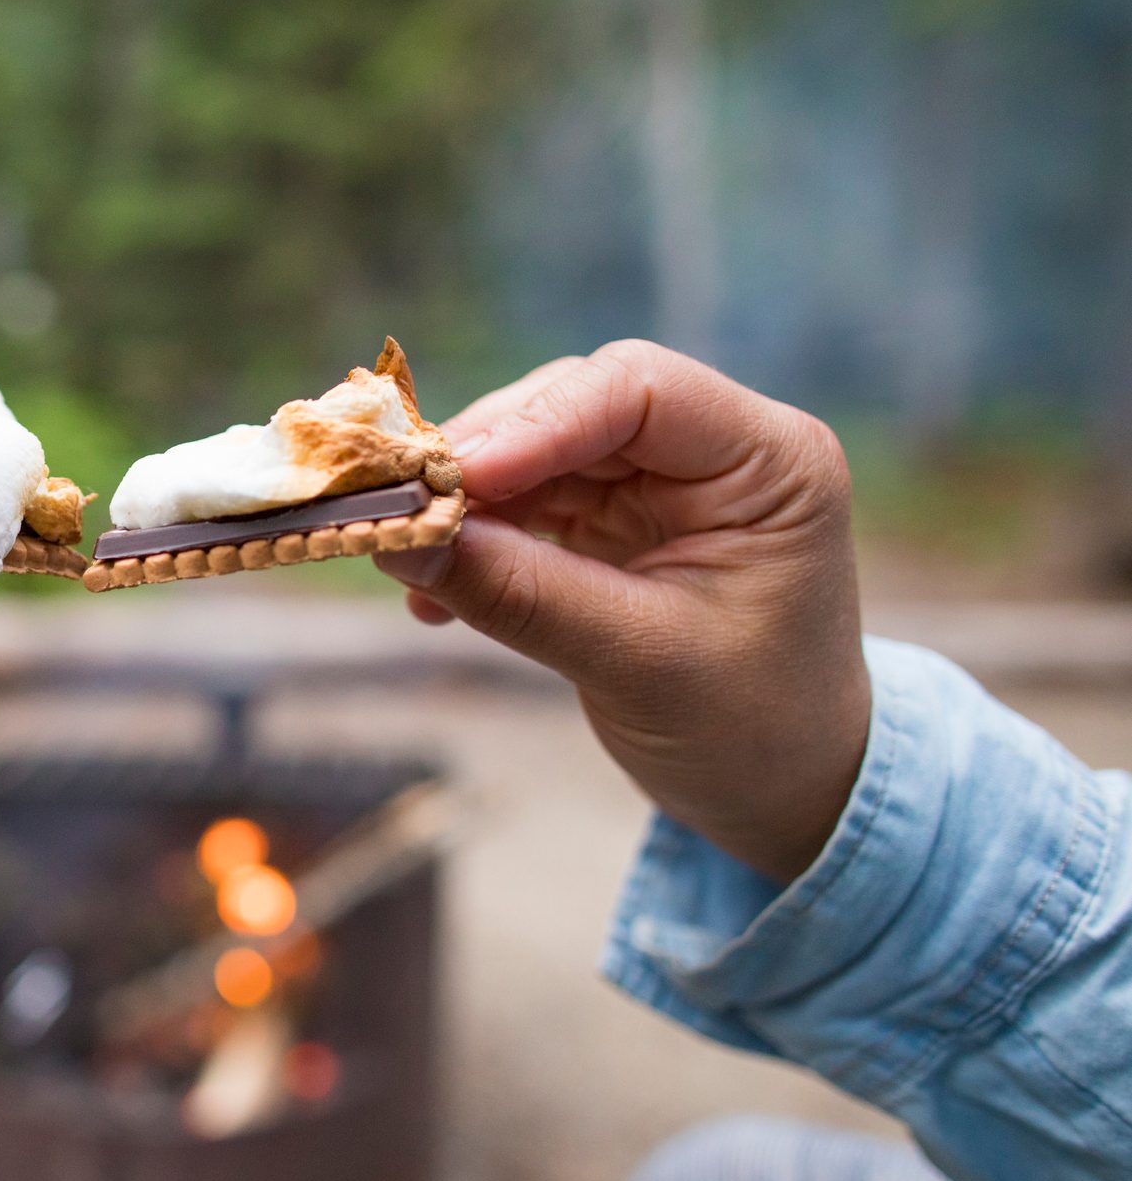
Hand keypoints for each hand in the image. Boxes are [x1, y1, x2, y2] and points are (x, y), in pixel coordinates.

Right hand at [377, 341, 869, 880]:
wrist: (782, 791)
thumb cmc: (749, 730)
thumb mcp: (637, 662)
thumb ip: (521, 594)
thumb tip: (400, 539)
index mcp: (770, 461)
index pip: (638, 389)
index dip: (537, 422)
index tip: (455, 480)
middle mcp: (715, 450)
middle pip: (572, 408)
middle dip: (481, 459)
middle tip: (400, 512)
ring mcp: (659, 482)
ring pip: (534, 451)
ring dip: (464, 504)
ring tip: (410, 561)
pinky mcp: (612, 521)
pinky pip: (523, 503)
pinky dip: (472, 541)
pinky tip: (434, 595)